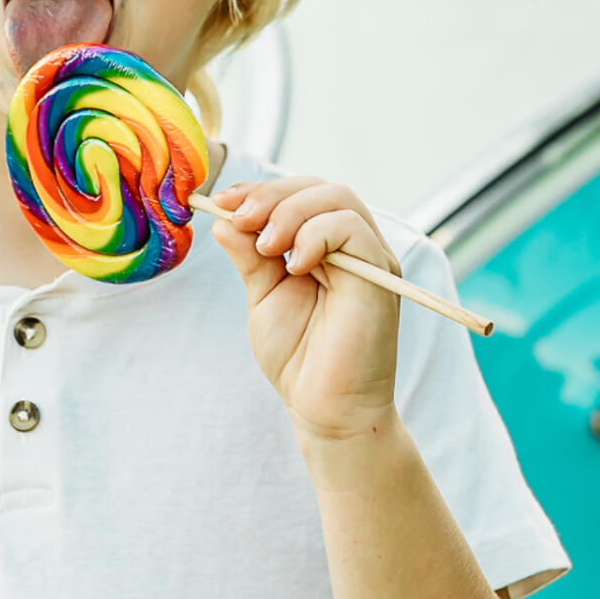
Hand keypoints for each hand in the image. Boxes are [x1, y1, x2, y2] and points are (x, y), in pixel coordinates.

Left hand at [206, 173, 400, 446]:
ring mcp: (369, 259)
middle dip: (273, 196)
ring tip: (265, 245)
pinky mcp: (379, 275)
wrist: (325, 410)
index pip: (300, 195)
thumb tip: (224, 218)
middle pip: (320, 188)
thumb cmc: (298, 359)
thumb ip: (249, 256)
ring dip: (291, 212)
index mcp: (327, 247)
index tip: (221, 203)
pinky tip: (293, 265)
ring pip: (338, 199)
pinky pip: (352, 229)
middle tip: (240, 217)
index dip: (261, 191)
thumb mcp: (264, 295)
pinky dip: (315, 235)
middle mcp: (353, 247)